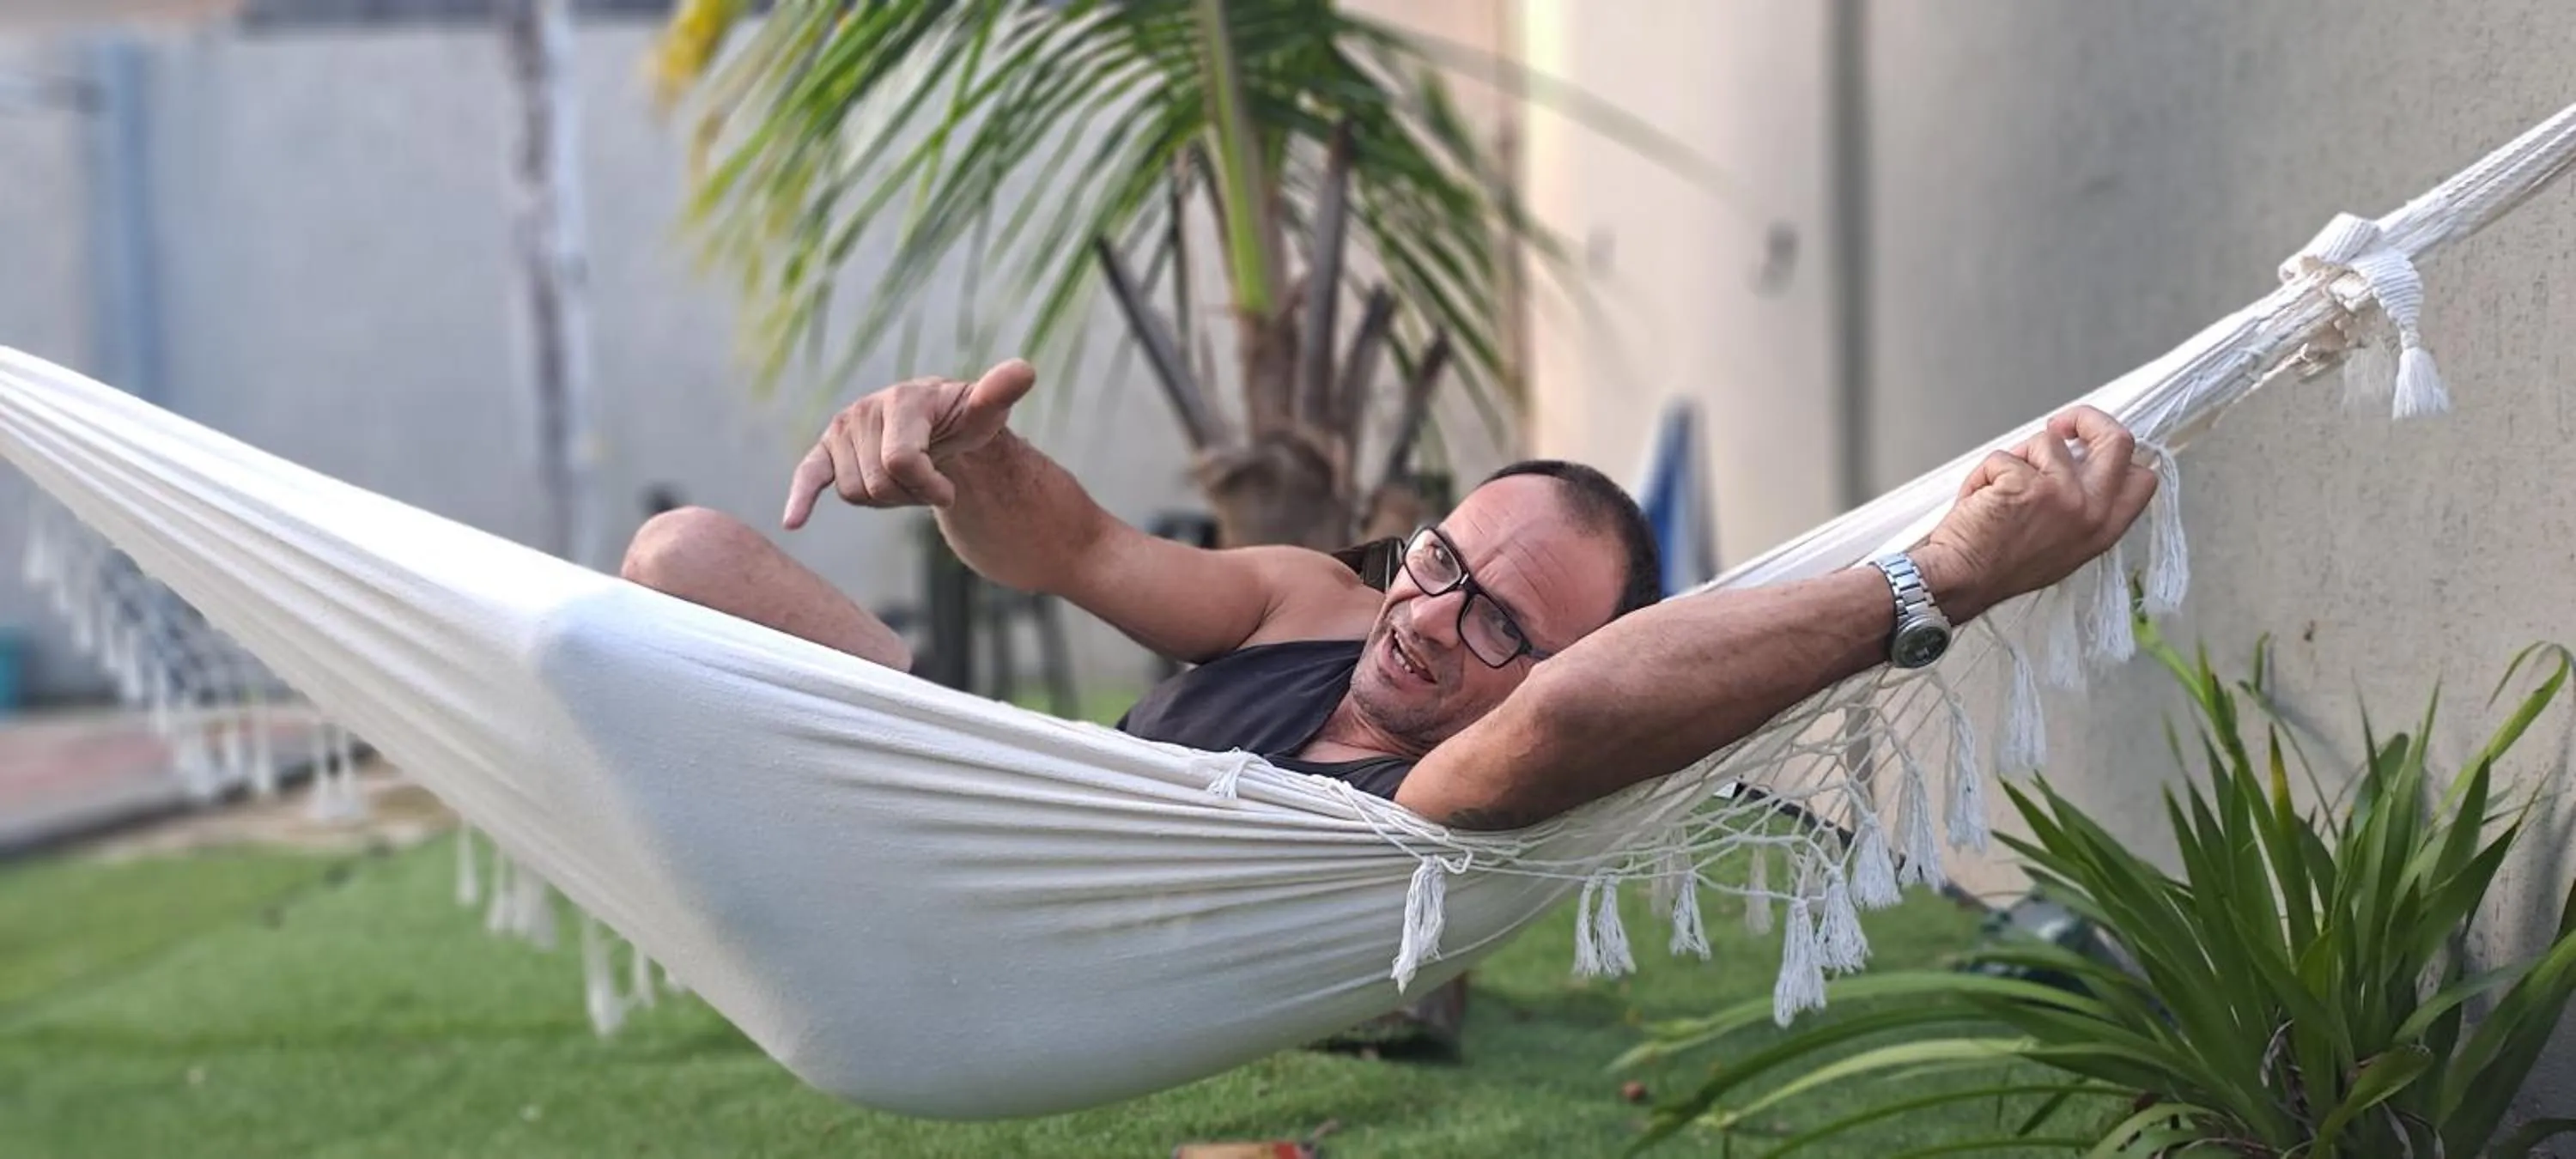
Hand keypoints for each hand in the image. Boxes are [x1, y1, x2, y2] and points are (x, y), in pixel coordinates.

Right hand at [781, 359, 1036, 528]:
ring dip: (887, 499)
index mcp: (903, 400)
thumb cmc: (962, 419)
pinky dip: (801, 498)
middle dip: (910, 494)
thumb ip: (999, 393)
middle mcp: (865, 409)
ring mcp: (843, 429)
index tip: (948, 489)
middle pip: (879, 485)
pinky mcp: (826, 450)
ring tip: (906, 476)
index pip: (902, 462)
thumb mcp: (985, 410)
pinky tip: (794, 522)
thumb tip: (1024, 372)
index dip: (928, 487)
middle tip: (929, 479)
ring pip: (856, 494)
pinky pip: (810, 475)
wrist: (935, 422)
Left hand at [1913, 404, 2157, 618]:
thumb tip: (2079, 461)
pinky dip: (1985, 472)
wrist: (1962, 581)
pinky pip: (2004, 456)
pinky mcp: (2024, 484)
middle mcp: (2091, 511)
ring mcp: (2061, 495)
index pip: (2142, 478)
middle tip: (2060, 426)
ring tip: (1999, 491)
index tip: (2091, 445)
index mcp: (2104, 528)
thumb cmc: (2001, 566)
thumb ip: (2082, 505)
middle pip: (2118, 440)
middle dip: (2088, 419)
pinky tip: (1978, 500)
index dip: (2118, 451)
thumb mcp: (2064, 544)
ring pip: (2047, 441)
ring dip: (2018, 457)